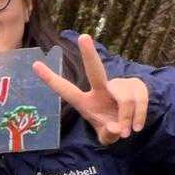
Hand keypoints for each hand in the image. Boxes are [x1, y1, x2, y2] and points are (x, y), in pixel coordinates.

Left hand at [32, 35, 149, 145]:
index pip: (66, 90)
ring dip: (127, 117)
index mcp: (85, 102)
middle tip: (83, 37)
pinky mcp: (136, 85)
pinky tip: (137, 127)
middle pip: (95, 70)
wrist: (132, 127)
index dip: (51, 79)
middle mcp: (100, 89)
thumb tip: (116, 128)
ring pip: (124, 98)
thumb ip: (108, 135)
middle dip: (89, 54)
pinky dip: (140, 116)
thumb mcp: (106, 137)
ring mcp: (119, 85)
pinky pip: (139, 99)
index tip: (35, 65)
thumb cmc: (112, 129)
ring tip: (127, 131)